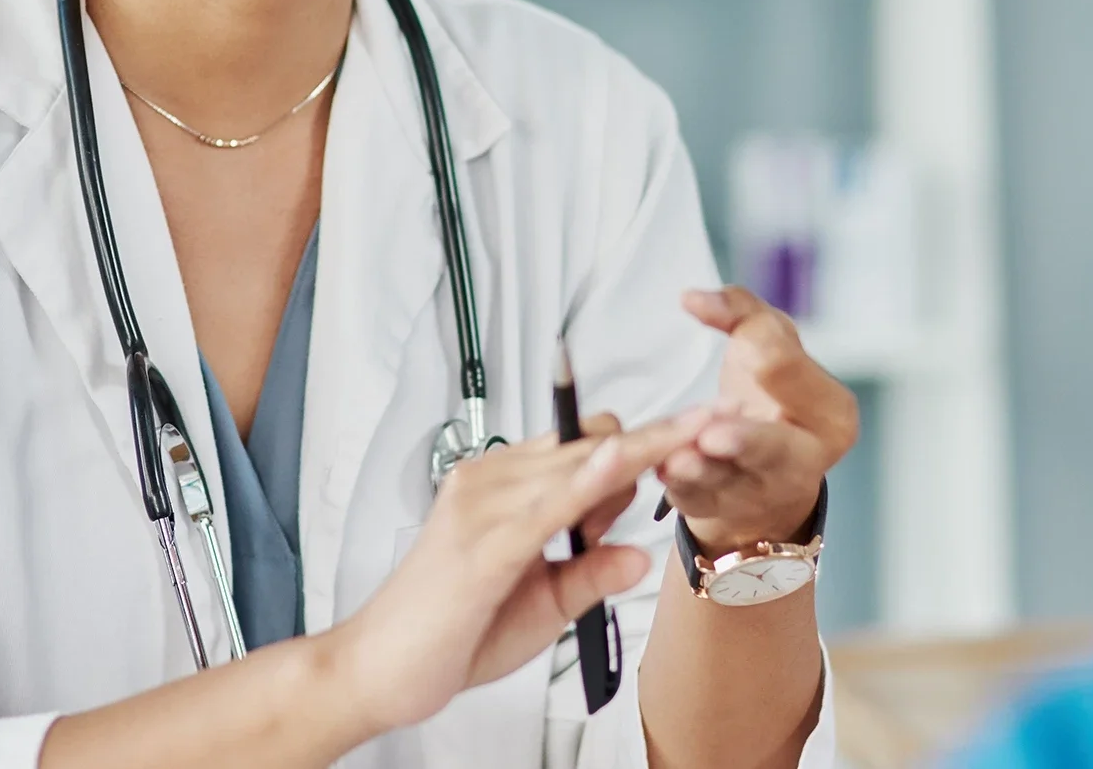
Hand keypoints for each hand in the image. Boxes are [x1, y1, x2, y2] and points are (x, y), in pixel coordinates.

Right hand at [336, 410, 707, 734]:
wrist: (378, 671)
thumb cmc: (448, 634)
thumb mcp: (541, 606)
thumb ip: (588, 573)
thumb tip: (638, 554)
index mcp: (505, 489)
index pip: (584, 447)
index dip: (644, 440)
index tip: (697, 427)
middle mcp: (492, 484)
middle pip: (588, 445)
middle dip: (657, 437)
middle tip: (714, 422)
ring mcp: (484, 508)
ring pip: (575, 464)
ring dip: (639, 449)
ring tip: (695, 431)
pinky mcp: (482, 546)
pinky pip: (545, 507)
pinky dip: (584, 484)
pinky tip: (618, 463)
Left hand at [661, 287, 859, 558]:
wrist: (755, 461)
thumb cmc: (767, 393)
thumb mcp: (767, 340)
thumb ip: (738, 309)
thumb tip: (693, 298)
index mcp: (830, 413)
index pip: (798, 378)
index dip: (769, 357)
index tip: (745, 342)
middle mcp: (806, 461)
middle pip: (776, 450)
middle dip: (746, 442)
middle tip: (715, 435)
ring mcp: (764, 493)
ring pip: (730, 482)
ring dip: (702, 471)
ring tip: (679, 458)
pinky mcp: (724, 513)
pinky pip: (698, 502)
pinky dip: (680, 488)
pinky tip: (663, 472)